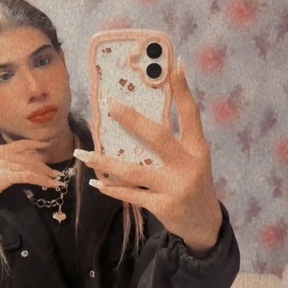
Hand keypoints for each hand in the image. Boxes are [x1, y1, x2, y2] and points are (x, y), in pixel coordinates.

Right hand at [0, 139, 64, 216]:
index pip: (22, 144)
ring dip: (46, 175)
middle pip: (30, 158)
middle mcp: (1, 153)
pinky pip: (27, 176)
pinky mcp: (4, 175)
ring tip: (57, 182)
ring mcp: (2, 163)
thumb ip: (8, 167)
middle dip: (45, 167)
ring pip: (30, 167)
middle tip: (57, 174)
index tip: (51, 143)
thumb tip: (26, 172)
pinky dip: (40, 180)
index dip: (38, 144)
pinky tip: (48, 184)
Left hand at [75, 59, 222, 255]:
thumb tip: (142, 114)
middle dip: (131, 119)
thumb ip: (176, 138)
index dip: (183, 89)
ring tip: (83, 153)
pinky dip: (111, 188)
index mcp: (198, 149)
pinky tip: (94, 181)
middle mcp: (188, 165)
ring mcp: (175, 187)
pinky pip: (130, 194)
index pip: (191, 113)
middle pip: (157, 137)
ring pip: (134, 171)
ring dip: (105, 162)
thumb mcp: (194, 158)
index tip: (173, 64)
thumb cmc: (194, 182)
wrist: (204, 223)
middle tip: (108, 104)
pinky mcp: (162, 206)